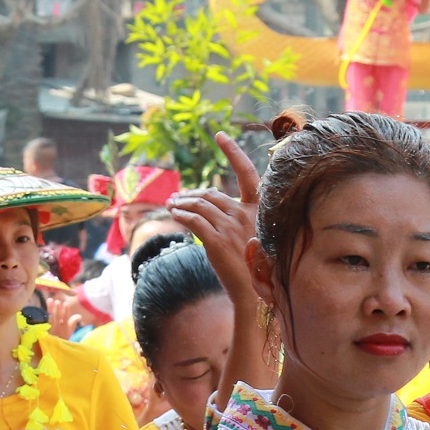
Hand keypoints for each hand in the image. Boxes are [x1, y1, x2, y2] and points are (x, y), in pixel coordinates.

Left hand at [169, 132, 260, 298]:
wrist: (254, 294)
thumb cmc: (254, 270)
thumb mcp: (252, 238)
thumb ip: (236, 220)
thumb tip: (210, 209)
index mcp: (258, 210)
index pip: (247, 174)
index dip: (233, 152)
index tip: (220, 135)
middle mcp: (246, 214)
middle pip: (212, 194)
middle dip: (191, 194)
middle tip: (176, 196)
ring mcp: (231, 226)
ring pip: (199, 205)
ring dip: (182, 203)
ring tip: (171, 205)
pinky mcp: (216, 240)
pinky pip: (192, 220)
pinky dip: (181, 214)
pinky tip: (173, 214)